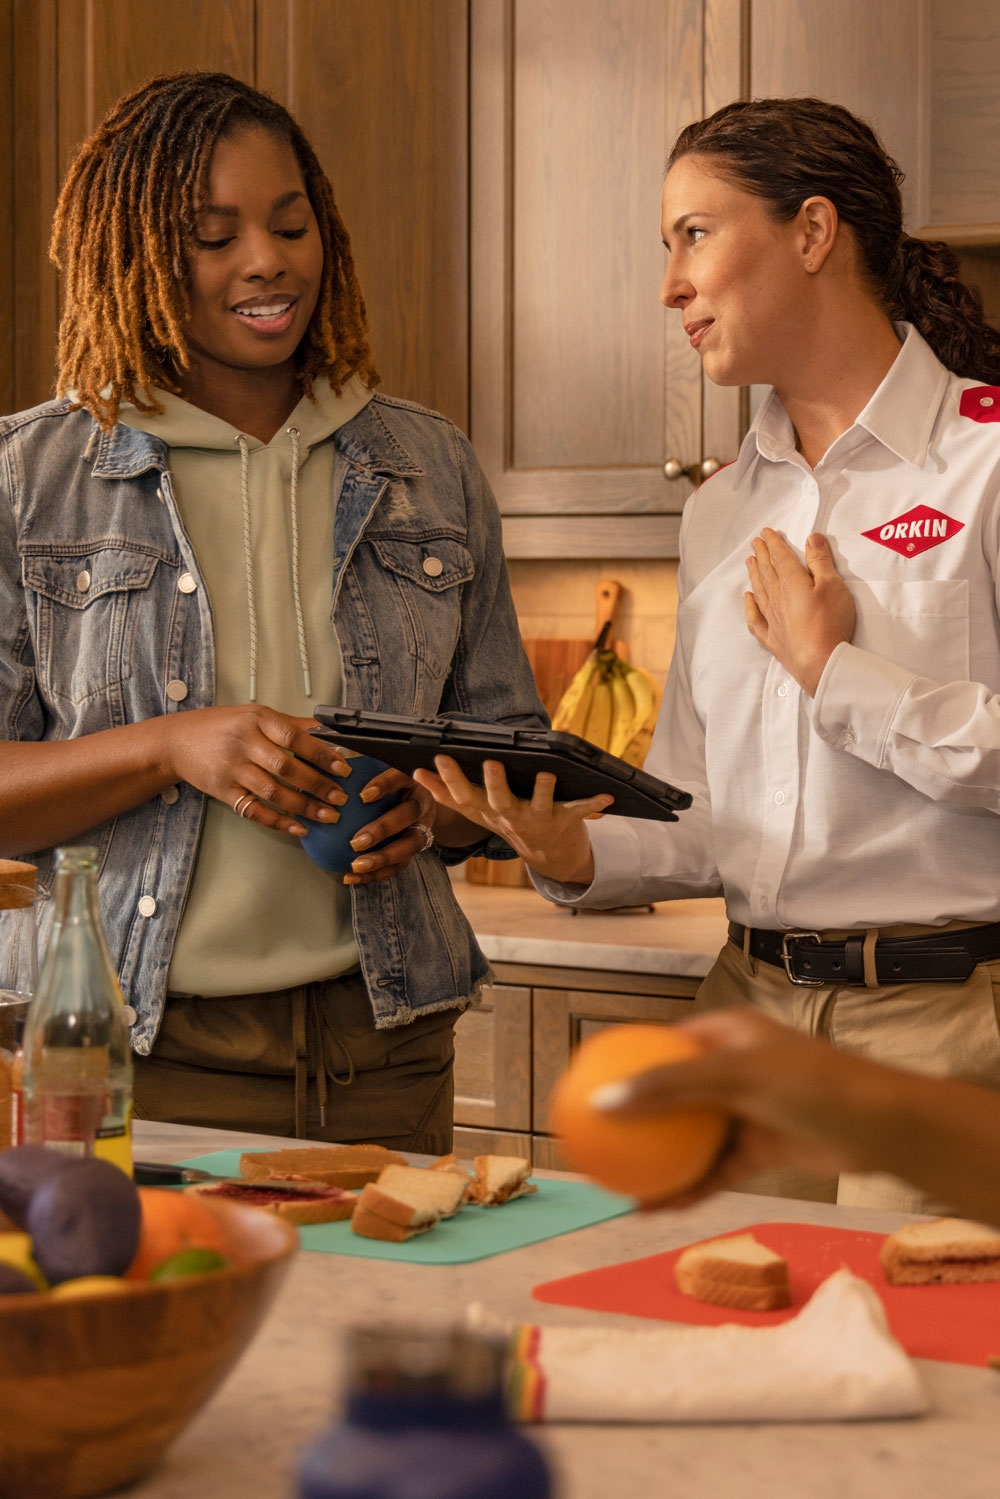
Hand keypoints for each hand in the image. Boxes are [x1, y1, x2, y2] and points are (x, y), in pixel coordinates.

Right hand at [161, 704, 349, 835]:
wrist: (175, 741)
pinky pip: (254, 810)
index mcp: (257, 719)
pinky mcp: (223, 790)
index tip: (343, 768)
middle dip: (318, 785)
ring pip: (274, 792)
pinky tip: (298, 827)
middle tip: (341, 797)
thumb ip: (289, 724)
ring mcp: (232, 768)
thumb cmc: (220, 726)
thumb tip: (327, 731)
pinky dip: (278, 821)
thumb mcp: (253, 715)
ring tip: (328, 815)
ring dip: (305, 807)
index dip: (321, 754)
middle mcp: (244, 742)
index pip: (295, 737)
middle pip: (287, 767)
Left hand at [341, 768, 439, 884]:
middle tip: (356, 841)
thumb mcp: (381, 771)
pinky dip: (376, 874)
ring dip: (382, 858)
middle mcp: (421, 803)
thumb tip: (329, 759)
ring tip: (356, 866)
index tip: (362, 795)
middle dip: (383, 829)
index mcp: (410, 780)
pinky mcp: (417, 850)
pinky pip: (400, 866)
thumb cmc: (392, 785)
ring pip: (409, 846)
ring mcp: (423, 828)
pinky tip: (351, 877)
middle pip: (408, 816)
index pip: (400, 777)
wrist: (422, 804)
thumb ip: (361, 768)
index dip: (384, 786)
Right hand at [412, 756, 610, 884]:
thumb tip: (416, 773)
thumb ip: (447, 792)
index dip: (449, 781)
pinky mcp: (565, 819)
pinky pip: (580, 810)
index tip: (437, 760)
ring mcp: (538, 819)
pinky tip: (606, 797)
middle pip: (500, 802)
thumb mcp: (476, 811)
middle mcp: (511, 817)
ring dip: (542, 790)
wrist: (549, 855)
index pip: (464, 797)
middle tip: (490, 764)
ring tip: (544, 774)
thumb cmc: (508, 821)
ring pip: (539, 804)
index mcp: (488, 812)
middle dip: (494, 784)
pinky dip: (593, 804)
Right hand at [594, 1009, 889, 1209]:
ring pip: (690, 1139)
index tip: (584, 1083)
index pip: (663, 1044)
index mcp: (724, 1034)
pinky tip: (656, 1208)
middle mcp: (732, 1069)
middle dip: (636, 1121)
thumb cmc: (811, 1082)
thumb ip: (667, 1088)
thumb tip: (602, 1101)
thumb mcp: (732, 1076)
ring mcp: (746, 1110)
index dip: (624, 1063)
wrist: (881, 1127)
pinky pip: (713, 1170)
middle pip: (671, 1096)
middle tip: (593, 1142)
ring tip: (616, 1185)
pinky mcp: (761, 1148)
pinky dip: (686, 1187)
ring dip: (658, 1162)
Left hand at [744, 530, 854, 694]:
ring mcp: (772, 619)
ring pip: (759, 591)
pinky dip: (750, 607)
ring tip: (750, 563)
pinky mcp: (773, 638)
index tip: (766, 533)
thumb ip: (820, 561)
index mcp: (791, 582)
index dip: (773, 543)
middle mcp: (777, 598)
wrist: (820, 661)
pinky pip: (755, 619)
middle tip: (755, 544)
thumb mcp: (832, 585)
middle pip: (767, 572)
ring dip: (754, 575)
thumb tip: (811, 538)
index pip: (780, 557)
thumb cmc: (829, 622)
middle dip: (762, 555)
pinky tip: (747, 599)